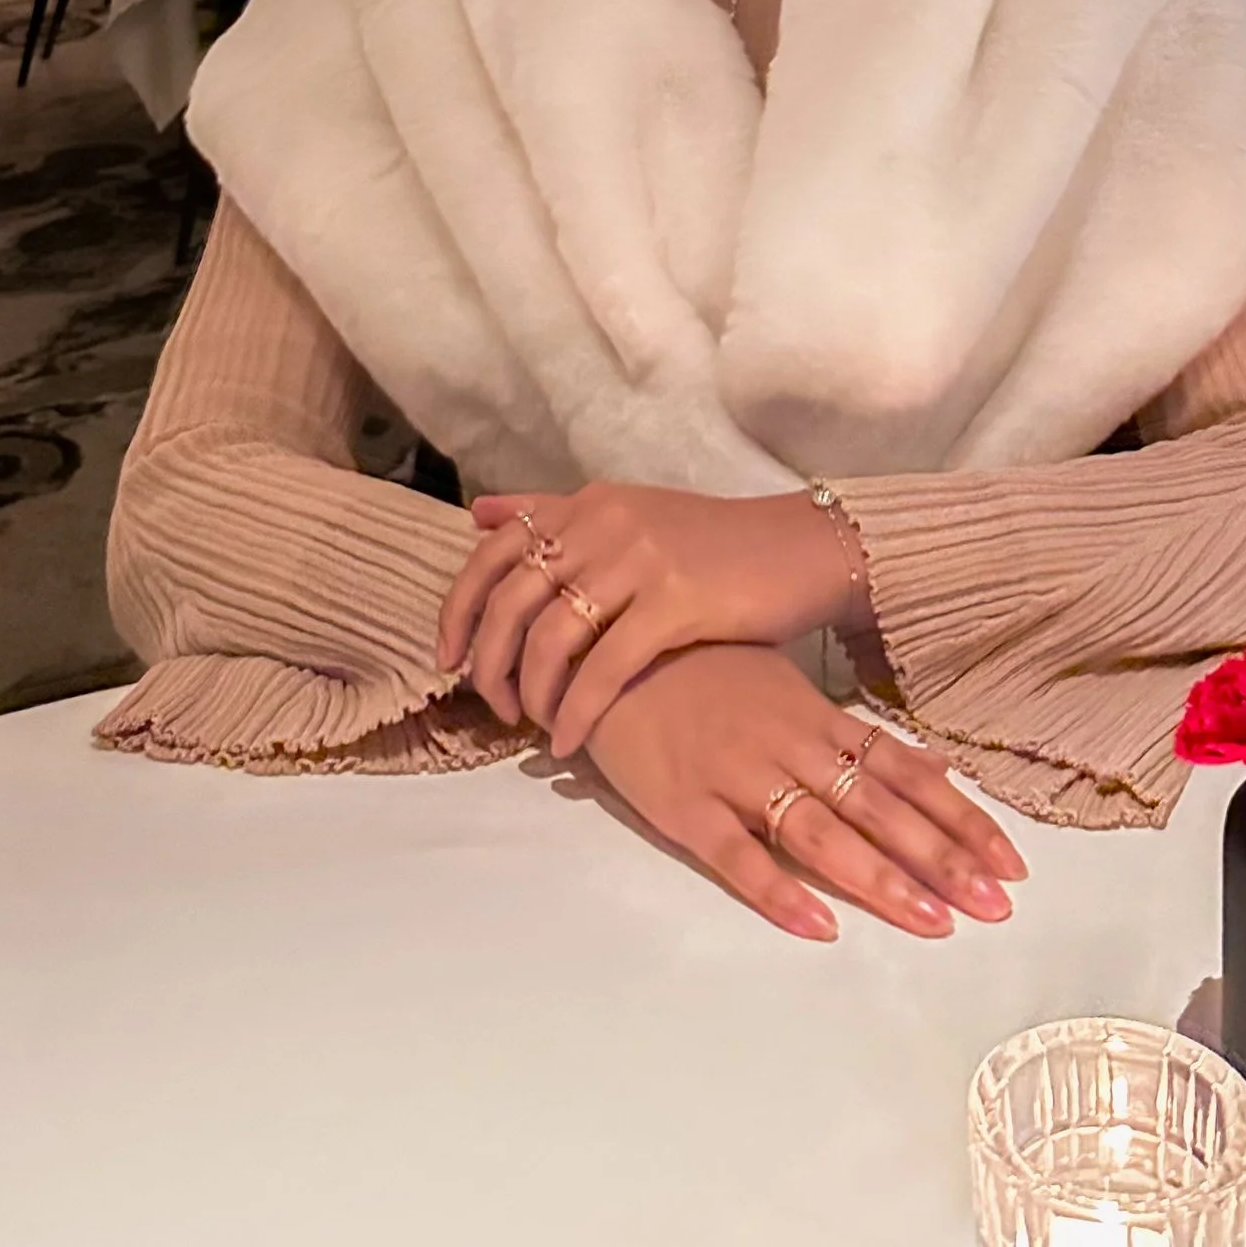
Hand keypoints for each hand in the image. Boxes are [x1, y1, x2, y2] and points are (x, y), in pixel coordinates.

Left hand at [439, 482, 859, 755]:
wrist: (797, 549)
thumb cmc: (713, 545)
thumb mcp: (629, 515)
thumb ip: (553, 514)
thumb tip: (479, 515)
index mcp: (589, 504)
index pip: (494, 551)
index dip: (459, 608)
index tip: (448, 658)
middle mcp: (605, 523)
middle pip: (513, 599)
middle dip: (490, 661)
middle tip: (494, 706)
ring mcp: (639, 560)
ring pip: (552, 637)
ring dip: (531, 692)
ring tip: (533, 726)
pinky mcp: (675, 602)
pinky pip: (604, 669)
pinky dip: (577, 712)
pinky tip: (571, 742)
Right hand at [581, 643, 1026, 941]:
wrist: (603, 642)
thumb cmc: (698, 664)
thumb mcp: (783, 684)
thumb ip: (854, 732)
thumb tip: (935, 764)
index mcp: (813, 716)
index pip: (903, 770)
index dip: (958, 817)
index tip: (1012, 861)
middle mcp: (786, 745)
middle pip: (876, 807)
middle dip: (940, 858)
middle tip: (995, 906)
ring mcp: (735, 776)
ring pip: (820, 833)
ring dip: (879, 879)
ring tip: (932, 921)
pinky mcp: (682, 806)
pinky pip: (736, 855)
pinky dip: (777, 890)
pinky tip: (817, 925)